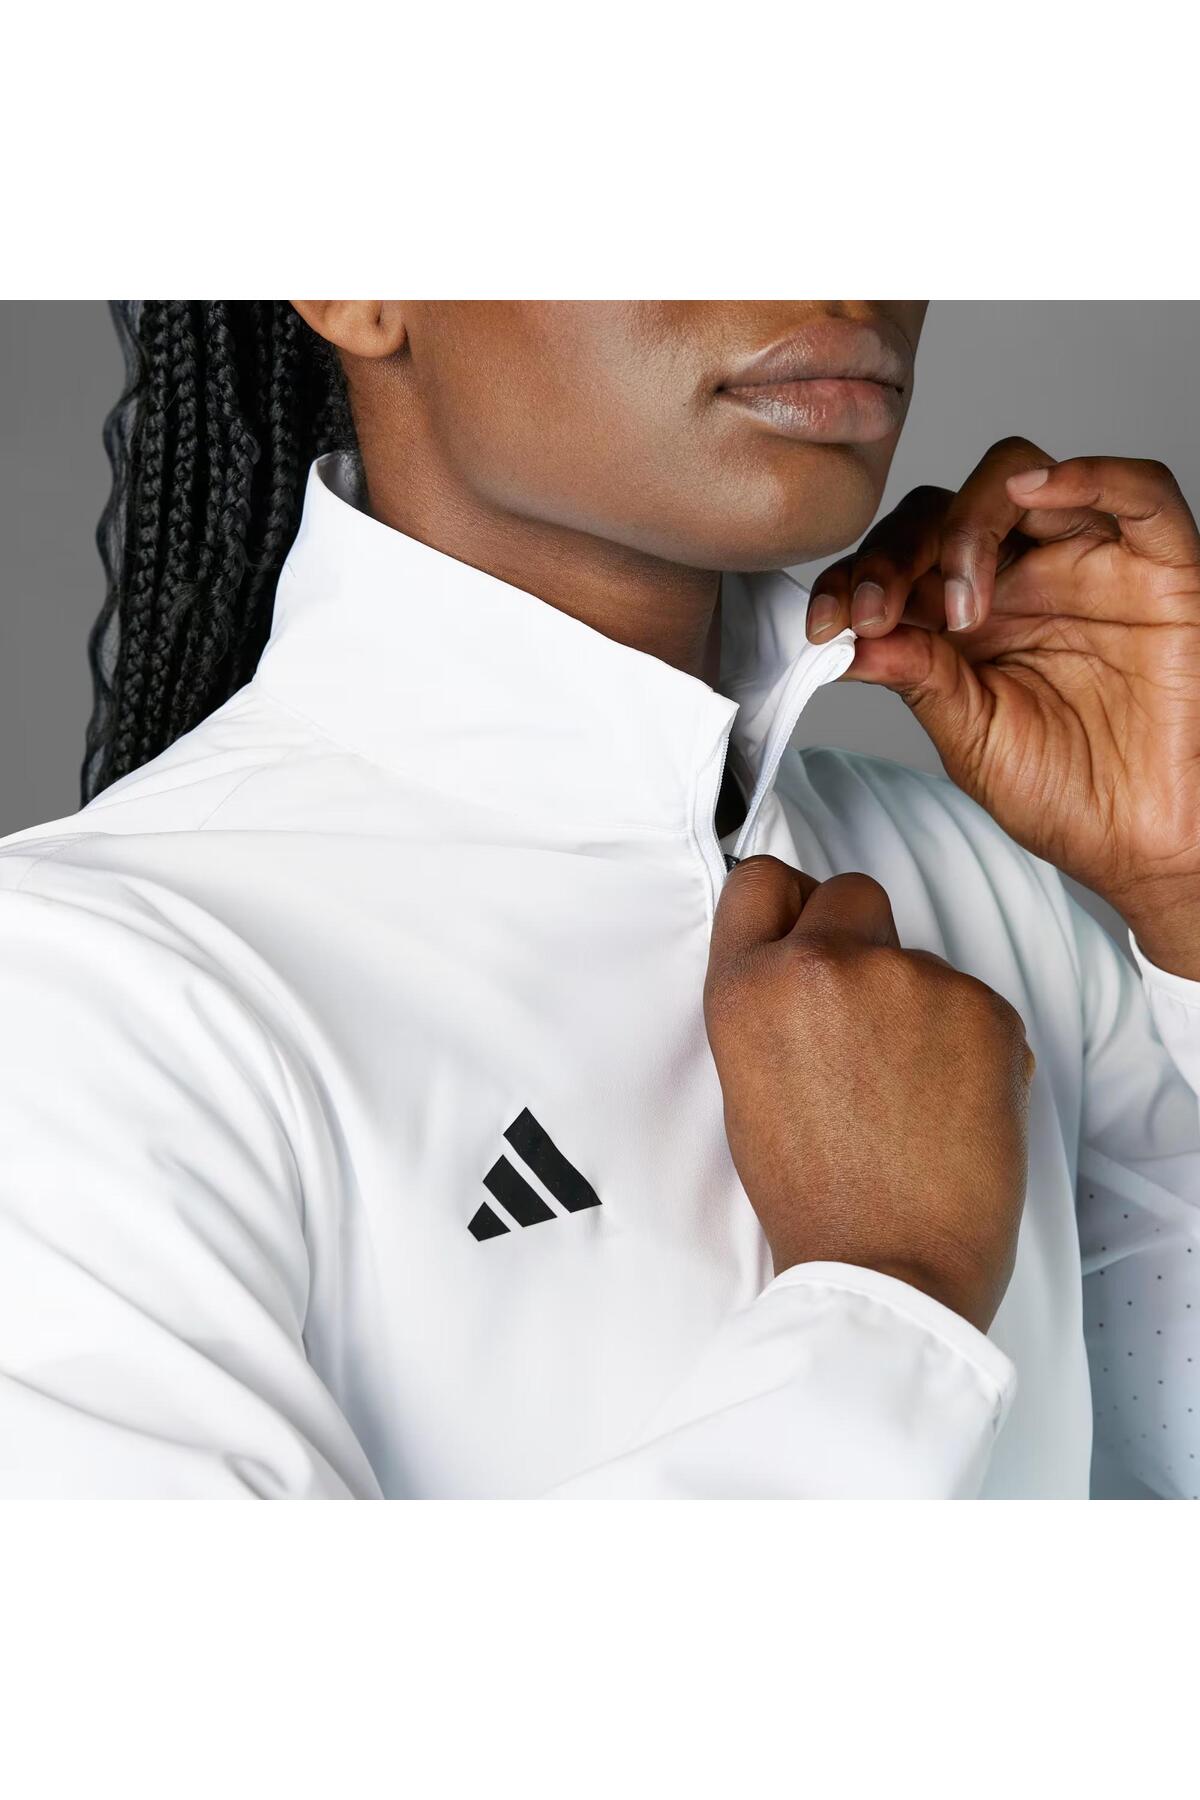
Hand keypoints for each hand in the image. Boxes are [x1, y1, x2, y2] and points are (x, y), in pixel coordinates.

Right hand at [704, 855, 1035, 1332]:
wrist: (889, 1266)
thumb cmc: (811, 1196)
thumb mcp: (746, 1083)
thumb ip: (767, 1003)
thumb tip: (804, 958)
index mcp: (749, 987)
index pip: (762, 880)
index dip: (788, 904)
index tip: (803, 928)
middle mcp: (824, 964)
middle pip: (850, 891)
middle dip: (856, 937)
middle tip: (863, 1015)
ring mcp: (911, 979)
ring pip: (919, 956)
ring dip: (916, 1001)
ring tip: (907, 1090)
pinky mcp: (986, 1008)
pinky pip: (974, 1001)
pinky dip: (968, 1041)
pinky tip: (950, 1104)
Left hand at [806, 438, 1199, 973]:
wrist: (1145, 842)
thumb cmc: (1067, 794)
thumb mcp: (971, 738)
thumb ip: (918, 679)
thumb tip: (851, 638)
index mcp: (967, 615)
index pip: (899, 556)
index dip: (854, 576)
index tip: (826, 624)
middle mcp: (1022, 576)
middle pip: (945, 508)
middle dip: (896, 552)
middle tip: (877, 611)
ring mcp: (1089, 563)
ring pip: (1019, 480)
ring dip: (968, 522)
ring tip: (956, 597)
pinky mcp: (1162, 568)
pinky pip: (1138, 492)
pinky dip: (1088, 473)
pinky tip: (1035, 490)